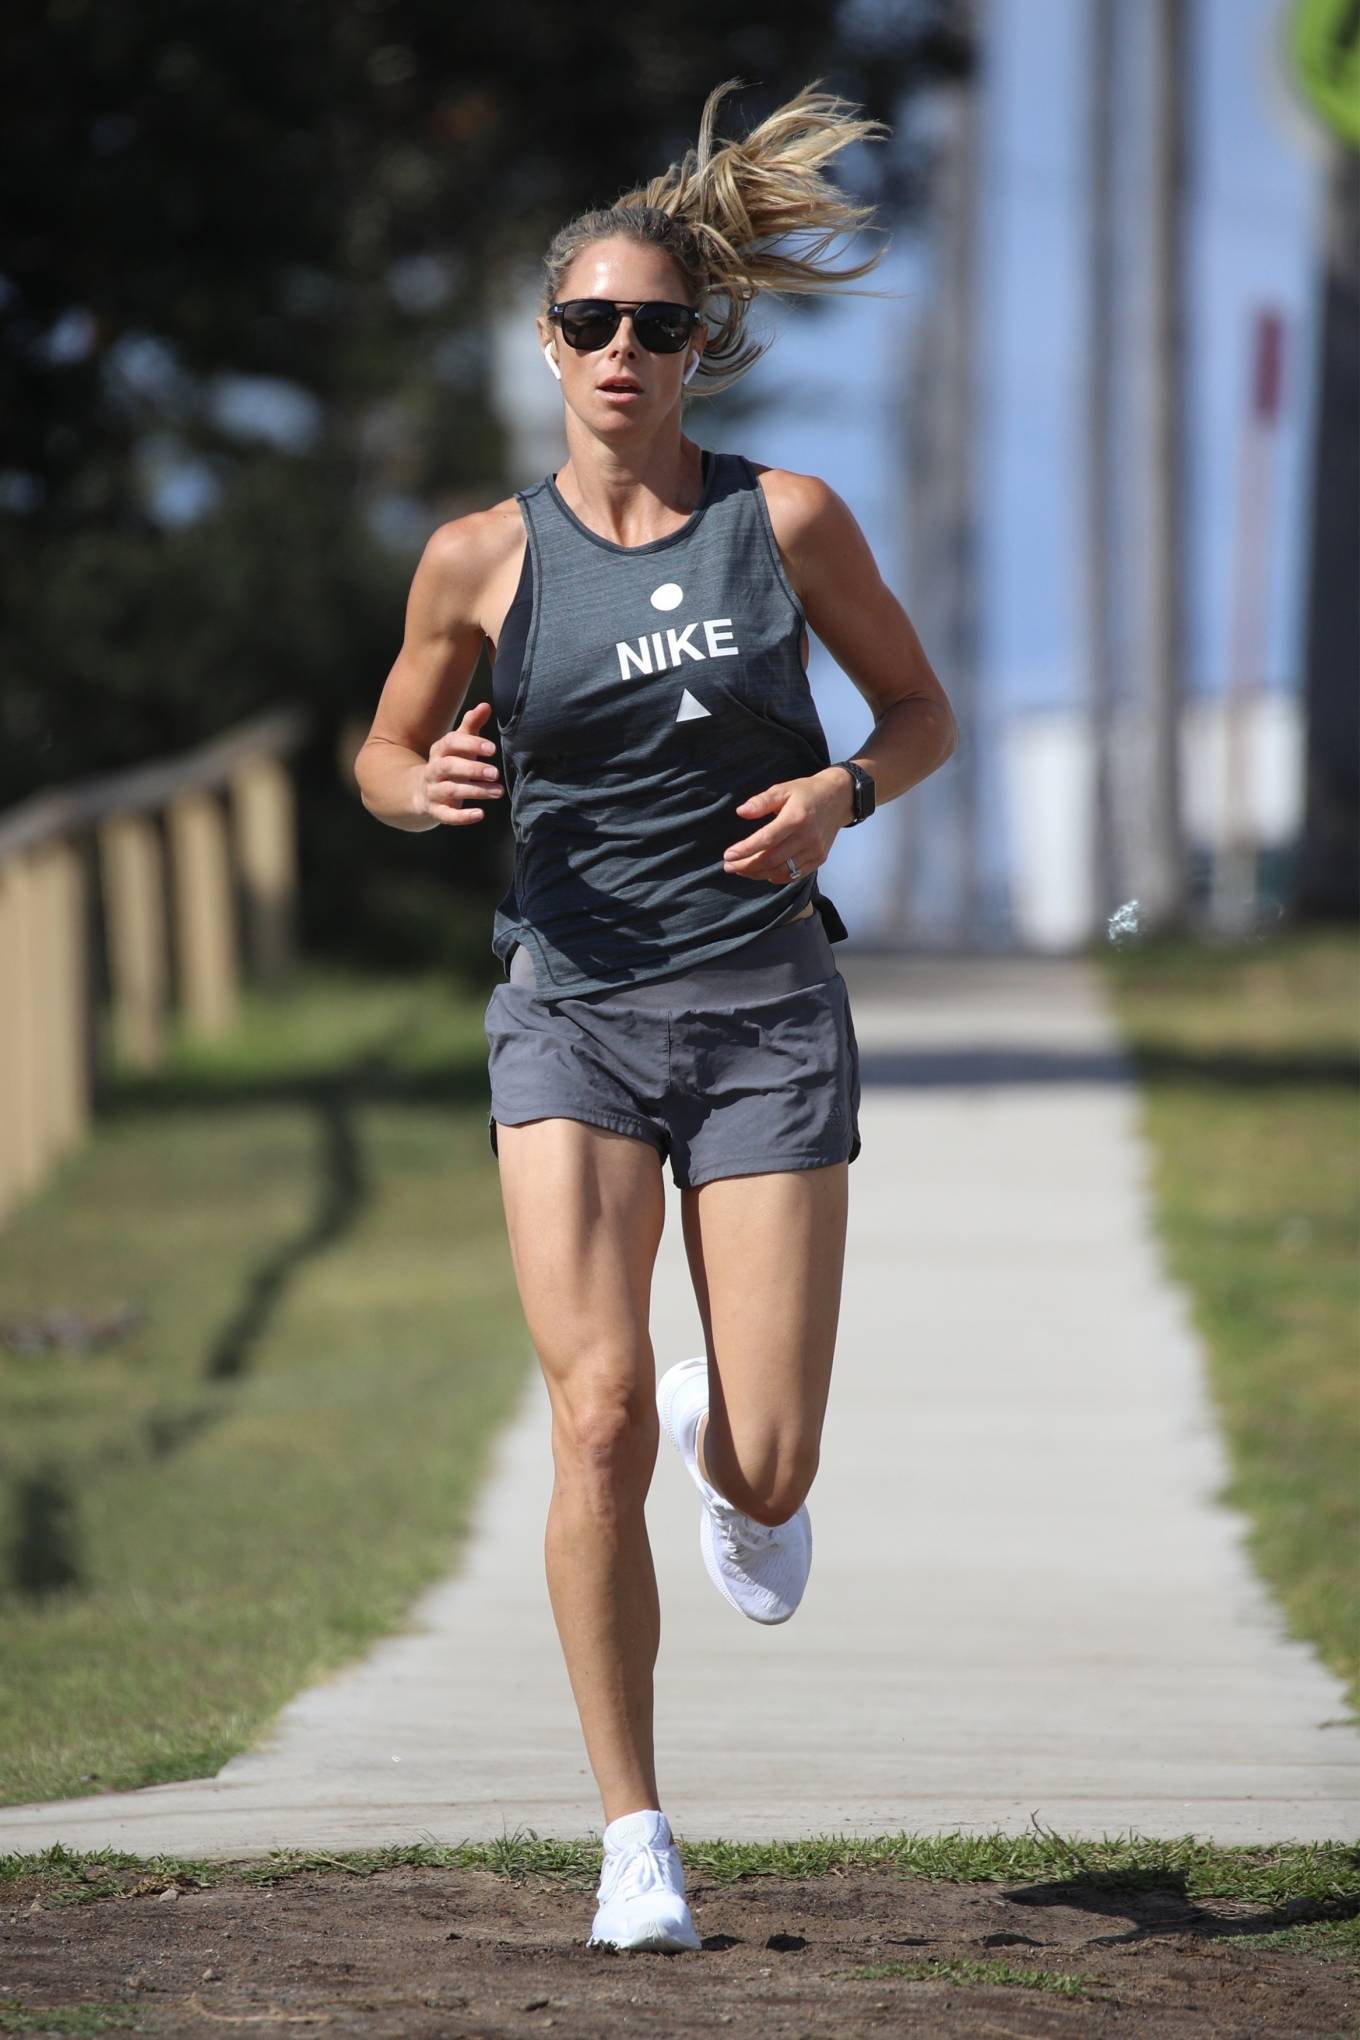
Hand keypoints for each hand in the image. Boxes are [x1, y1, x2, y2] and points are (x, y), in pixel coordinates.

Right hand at [418, 699, 503, 824]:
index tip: (492, 749)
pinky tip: (480, 814)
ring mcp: (433, 791)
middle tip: (495, 772)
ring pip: (450, 790)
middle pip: (448, 767)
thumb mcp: (459, 744)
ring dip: (475, 791)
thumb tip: (485, 706)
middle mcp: (433, 769)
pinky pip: (446, 815)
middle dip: (472, 769)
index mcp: (439, 750)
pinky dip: (462, 816)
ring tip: (498, 791)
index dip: (471, 744)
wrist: (421, 790)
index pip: (451, 743)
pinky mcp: (436, 810)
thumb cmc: (450, 763)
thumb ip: (471, 725)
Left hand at [722, 768, 852, 882]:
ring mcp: (815, 851)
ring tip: (741, 870)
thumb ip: (762, 801)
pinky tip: (762, 873)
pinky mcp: (819, 859)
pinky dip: (776, 877)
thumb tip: (741, 812)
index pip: (766, 840)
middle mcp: (807, 837)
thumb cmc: (807, 792)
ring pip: (781, 871)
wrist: (839, 799)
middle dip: (747, 866)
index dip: (745, 850)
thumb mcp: (783, 789)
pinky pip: (794, 875)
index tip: (728, 855)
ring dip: (758, 874)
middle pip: (772, 860)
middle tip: (728, 866)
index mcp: (796, 818)